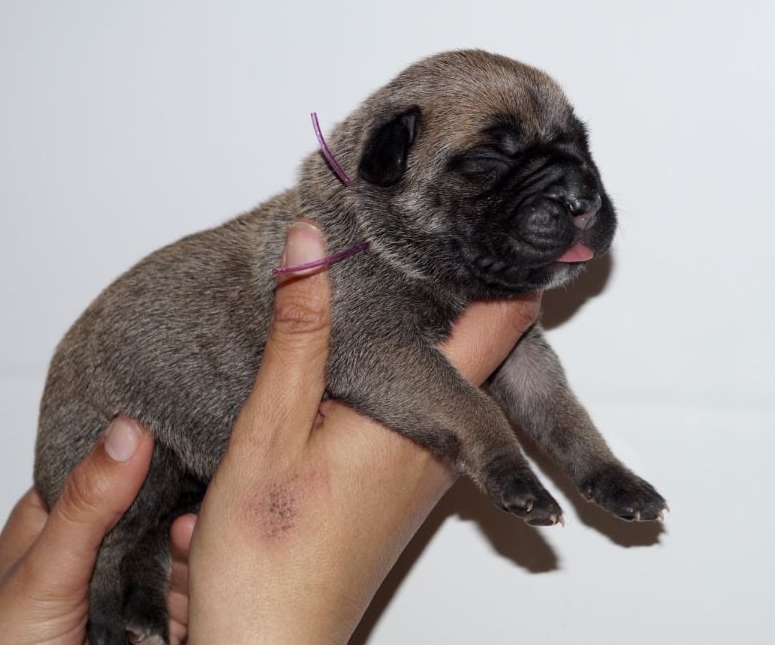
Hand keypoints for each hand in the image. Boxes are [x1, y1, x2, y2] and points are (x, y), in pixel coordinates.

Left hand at [0, 416, 177, 644]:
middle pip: (159, 506)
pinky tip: (192, 591)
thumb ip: (87, 505)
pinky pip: (195, 591)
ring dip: (191, 552)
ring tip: (186, 547)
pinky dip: (199, 589)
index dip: (149, 450)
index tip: (182, 437)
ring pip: (182, 550)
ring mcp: (131, 583)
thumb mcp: (43, 572)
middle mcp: (101, 546)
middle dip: (179, 508)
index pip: (113, 466)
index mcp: (60, 519)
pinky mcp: (158, 618)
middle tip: (188, 509)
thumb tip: (127, 431)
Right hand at [186, 221, 540, 643]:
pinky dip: (417, 376)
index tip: (509, 217)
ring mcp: (423, 473)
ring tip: (406, 280)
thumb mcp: (268, 428)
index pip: (497, 323)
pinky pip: (427, 417)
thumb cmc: (266, 557)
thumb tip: (311, 244)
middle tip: (447, 235)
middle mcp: (437, 447)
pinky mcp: (400, 491)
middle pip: (483, 348)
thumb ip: (298, 330)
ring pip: (457, 381)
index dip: (507, 265)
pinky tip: (369, 366)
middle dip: (469, 290)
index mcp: (419, 419)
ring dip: (442, 332)